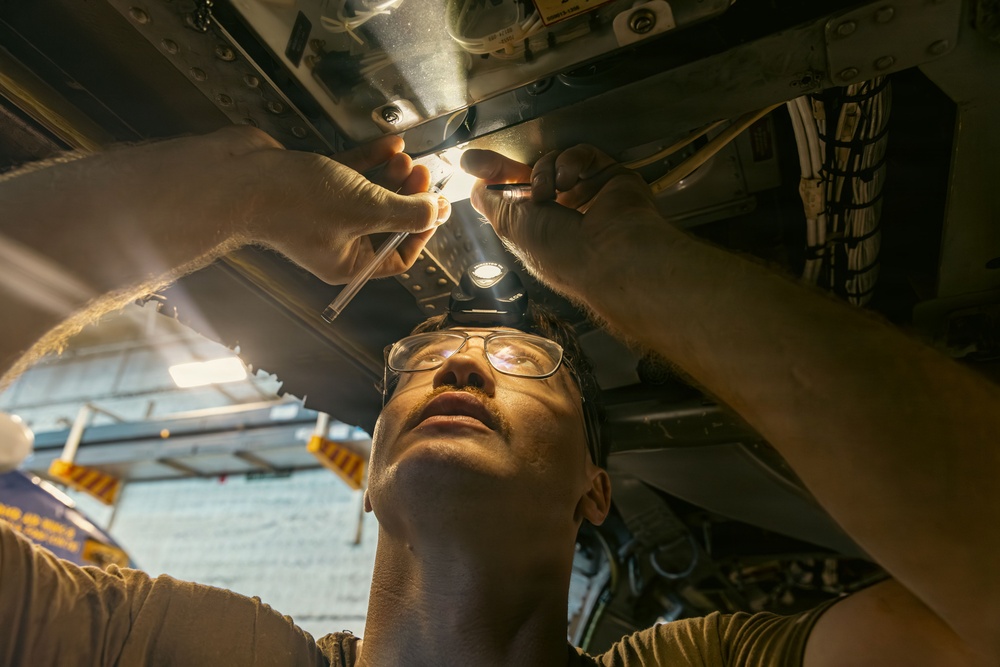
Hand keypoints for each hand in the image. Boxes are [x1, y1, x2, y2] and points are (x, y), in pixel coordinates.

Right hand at [233, 127, 450, 283]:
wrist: (238, 178)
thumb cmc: (298, 202)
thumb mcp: (366, 209)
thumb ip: (406, 213)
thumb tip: (436, 212)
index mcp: (348, 263)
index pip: (398, 256)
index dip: (422, 232)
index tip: (437, 206)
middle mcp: (336, 242)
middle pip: (386, 222)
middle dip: (408, 197)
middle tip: (423, 173)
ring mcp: (322, 212)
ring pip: (369, 195)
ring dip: (392, 177)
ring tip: (408, 157)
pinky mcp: (310, 184)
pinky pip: (349, 175)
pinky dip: (370, 161)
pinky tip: (390, 144)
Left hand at [461, 144, 666, 302]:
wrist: (609, 254)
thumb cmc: (559, 251)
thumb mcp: (509, 226)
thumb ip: (489, 202)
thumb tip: (475, 186)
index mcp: (540, 231)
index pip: (514, 196)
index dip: (494, 177)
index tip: (473, 163)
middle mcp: (564, 214)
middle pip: (532, 175)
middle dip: (512, 169)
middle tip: (494, 163)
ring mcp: (588, 195)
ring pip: (556, 162)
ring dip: (545, 171)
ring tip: (550, 190)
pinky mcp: (610, 177)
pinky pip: (583, 155)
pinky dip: (570, 162)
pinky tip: (569, 179)